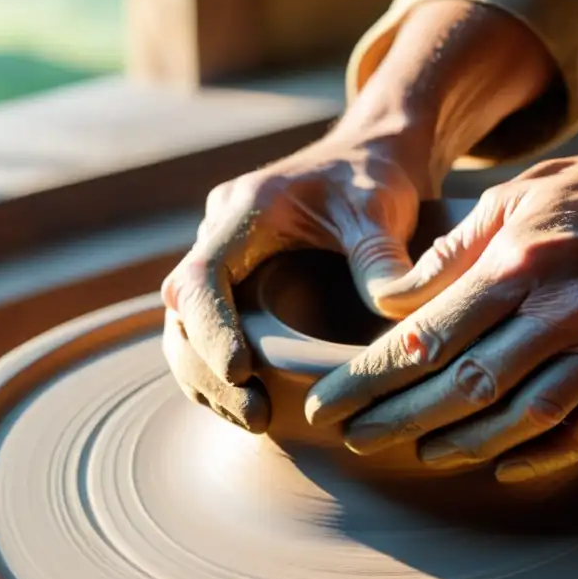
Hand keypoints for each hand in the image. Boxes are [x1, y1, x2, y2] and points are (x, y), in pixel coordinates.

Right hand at [161, 129, 429, 432]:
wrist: (369, 158)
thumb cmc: (375, 178)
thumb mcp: (383, 208)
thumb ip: (382, 257)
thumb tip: (394, 314)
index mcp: (245, 210)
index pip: (202, 276)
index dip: (211, 329)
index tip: (241, 374)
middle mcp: (220, 234)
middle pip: (183, 313)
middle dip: (207, 370)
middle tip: (255, 416)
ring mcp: (225, 260)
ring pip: (186, 330)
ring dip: (208, 381)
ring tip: (254, 420)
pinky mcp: (237, 282)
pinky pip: (207, 333)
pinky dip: (219, 374)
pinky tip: (252, 406)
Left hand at [304, 144, 577, 482]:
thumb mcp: (528, 191)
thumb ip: (460, 245)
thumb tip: (398, 295)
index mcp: (520, 262)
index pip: (425, 336)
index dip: (369, 378)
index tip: (328, 404)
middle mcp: (559, 312)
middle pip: (462, 386)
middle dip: (398, 420)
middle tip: (354, 443)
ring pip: (519, 417)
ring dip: (461, 445)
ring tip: (419, 457)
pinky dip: (540, 455)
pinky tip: (501, 467)